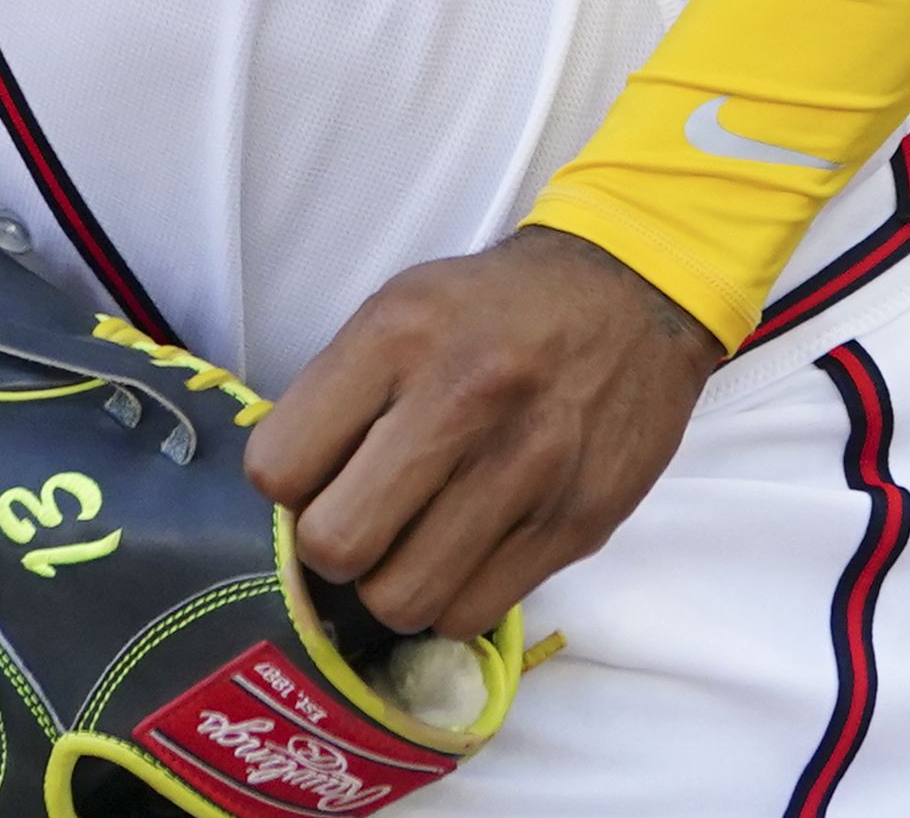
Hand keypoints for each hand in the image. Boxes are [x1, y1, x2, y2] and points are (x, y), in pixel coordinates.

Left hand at [244, 225, 718, 640]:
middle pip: (335, 547)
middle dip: (331, 547)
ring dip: (391, 583)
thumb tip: (289, 492)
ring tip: (410, 543)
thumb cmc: (491, 308)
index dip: (286, 483)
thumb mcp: (398, 309)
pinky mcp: (575, 525)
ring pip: (402, 600)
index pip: (280, 466)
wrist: (629, 296)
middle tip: (357, 520)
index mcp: (397, 338)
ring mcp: (526, 471)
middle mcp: (462, 402)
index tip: (313, 474)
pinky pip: (472, 613)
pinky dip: (453, 596)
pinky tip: (462, 552)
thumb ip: (339, 393)